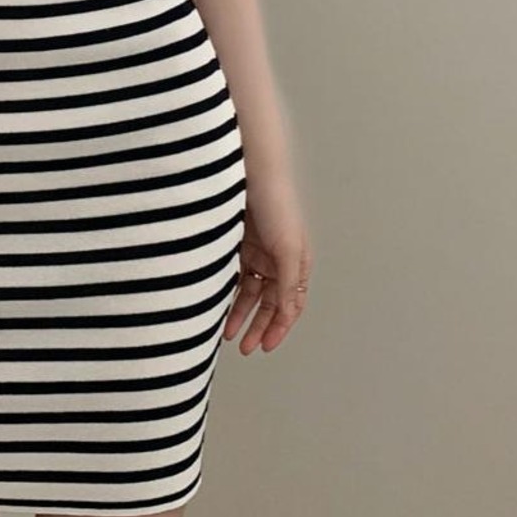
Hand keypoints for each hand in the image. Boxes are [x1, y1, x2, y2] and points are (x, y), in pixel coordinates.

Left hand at [225, 179, 311, 355]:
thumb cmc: (276, 203)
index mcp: (297, 262)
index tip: (264, 346)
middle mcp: (278, 259)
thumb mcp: (288, 248)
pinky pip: (236, 276)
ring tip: (228, 333)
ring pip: (251, 292)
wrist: (250, 169)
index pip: (291, 304)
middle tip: (245, 347)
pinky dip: (229, 293)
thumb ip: (288, 283)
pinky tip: (219, 306)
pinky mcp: (239, 243)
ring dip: (241, 313)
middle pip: (270, 302)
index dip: (280, 327)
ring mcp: (258, 251)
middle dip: (258, 326)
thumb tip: (288, 315)